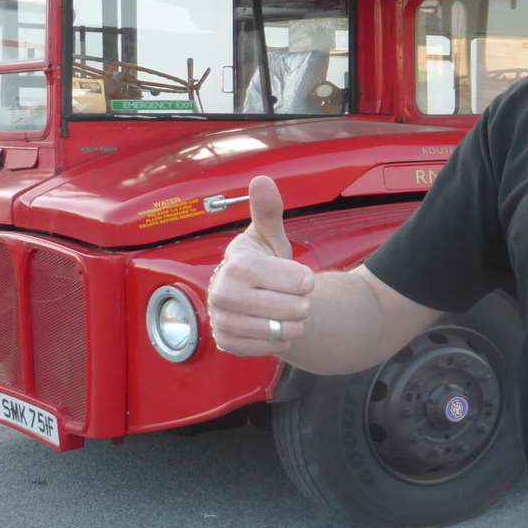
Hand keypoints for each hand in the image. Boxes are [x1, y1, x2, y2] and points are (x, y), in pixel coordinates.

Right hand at [207, 176, 313, 356]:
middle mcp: (223, 293)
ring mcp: (222, 319)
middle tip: (293, 296)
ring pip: (282, 331)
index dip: (306, 280)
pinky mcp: (225, 341)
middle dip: (302, 304)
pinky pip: (270, 348)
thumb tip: (261, 179)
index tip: (302, 277)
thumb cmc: (262, 260)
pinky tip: (274, 325)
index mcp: (238, 264)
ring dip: (293, 323)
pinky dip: (280, 339)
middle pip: (293, 309)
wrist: (246, 293)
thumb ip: (268, 210)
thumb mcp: (268, 235)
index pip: (297, 281)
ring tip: (286, 311)